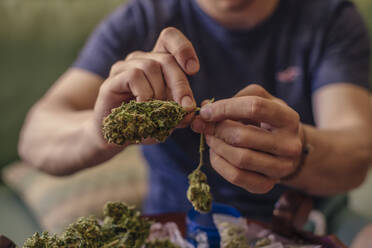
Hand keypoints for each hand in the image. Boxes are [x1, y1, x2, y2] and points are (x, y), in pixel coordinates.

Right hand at [92, 27, 199, 147]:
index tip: (194, 70)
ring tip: (156, 111)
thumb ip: (181, 113)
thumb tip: (191, 111)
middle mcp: (140, 60)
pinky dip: (144, 94)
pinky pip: (135, 75)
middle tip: (186, 107)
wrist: (117, 137)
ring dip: (160, 93)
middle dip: (180, 85)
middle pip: (166, 59)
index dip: (183, 48)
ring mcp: (124, 67)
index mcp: (157, 63)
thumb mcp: (169, 118)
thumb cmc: (145, 124)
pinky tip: (142, 108)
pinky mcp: (113, 80)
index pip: (169, 37)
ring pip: (151, 66)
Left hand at [192, 85, 302, 192]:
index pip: (255, 107)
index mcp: (289, 118)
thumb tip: (204, 112)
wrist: (283, 148)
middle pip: (243, 136)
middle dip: (217, 129)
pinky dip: (219, 163)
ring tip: (211, 138)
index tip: (206, 111)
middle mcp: (289, 145)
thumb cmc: (265, 120)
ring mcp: (280, 168)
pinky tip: (217, 153)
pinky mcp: (267, 185)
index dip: (225, 107)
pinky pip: (235, 176)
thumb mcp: (257, 101)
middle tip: (205, 126)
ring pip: (239, 158)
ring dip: (217, 146)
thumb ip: (232, 101)